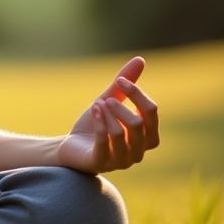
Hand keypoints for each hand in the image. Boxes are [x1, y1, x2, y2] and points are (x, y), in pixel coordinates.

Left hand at [56, 56, 159, 174]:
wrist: (72, 146)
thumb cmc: (97, 125)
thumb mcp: (110, 101)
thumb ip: (126, 85)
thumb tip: (140, 59)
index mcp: (148, 137)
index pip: (151, 112)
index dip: (137, 93)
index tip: (120, 80)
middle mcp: (139, 152)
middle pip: (139, 124)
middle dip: (122, 106)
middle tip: (106, 99)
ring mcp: (121, 161)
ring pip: (121, 134)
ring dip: (107, 115)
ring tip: (97, 105)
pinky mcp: (100, 163)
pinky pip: (103, 143)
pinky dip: (99, 123)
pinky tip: (94, 110)